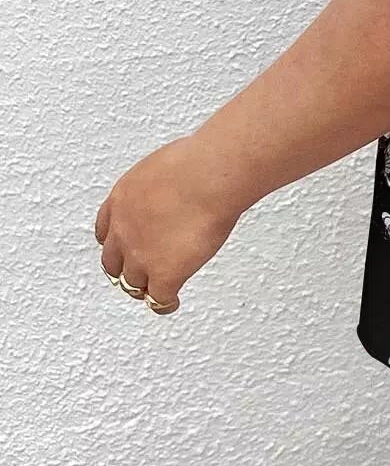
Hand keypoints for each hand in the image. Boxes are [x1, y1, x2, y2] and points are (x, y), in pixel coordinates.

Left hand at [94, 135, 242, 314]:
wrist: (207, 178)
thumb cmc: (196, 162)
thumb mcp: (167, 164)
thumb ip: (164, 183)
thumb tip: (184, 179)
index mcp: (122, 199)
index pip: (105, 229)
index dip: (115, 241)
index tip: (124, 245)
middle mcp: (124, 231)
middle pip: (113, 261)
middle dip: (124, 267)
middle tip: (137, 270)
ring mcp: (141, 256)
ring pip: (133, 284)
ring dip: (144, 287)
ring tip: (155, 291)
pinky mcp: (164, 274)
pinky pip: (158, 299)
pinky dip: (164, 304)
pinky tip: (172, 302)